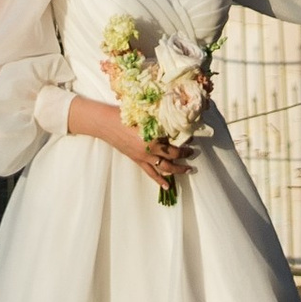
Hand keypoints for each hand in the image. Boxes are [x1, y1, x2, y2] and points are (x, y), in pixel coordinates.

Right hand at [73, 98, 191, 191]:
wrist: (107, 123)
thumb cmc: (125, 115)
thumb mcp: (146, 116)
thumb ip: (159, 123)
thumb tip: (173, 125)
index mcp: (153, 137)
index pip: (174, 146)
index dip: (184, 145)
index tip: (192, 141)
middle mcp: (150, 150)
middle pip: (172, 158)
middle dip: (184, 158)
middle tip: (193, 155)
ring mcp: (143, 157)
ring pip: (164, 168)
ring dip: (176, 170)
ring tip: (187, 170)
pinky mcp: (137, 160)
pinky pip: (150, 173)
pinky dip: (159, 180)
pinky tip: (167, 186)